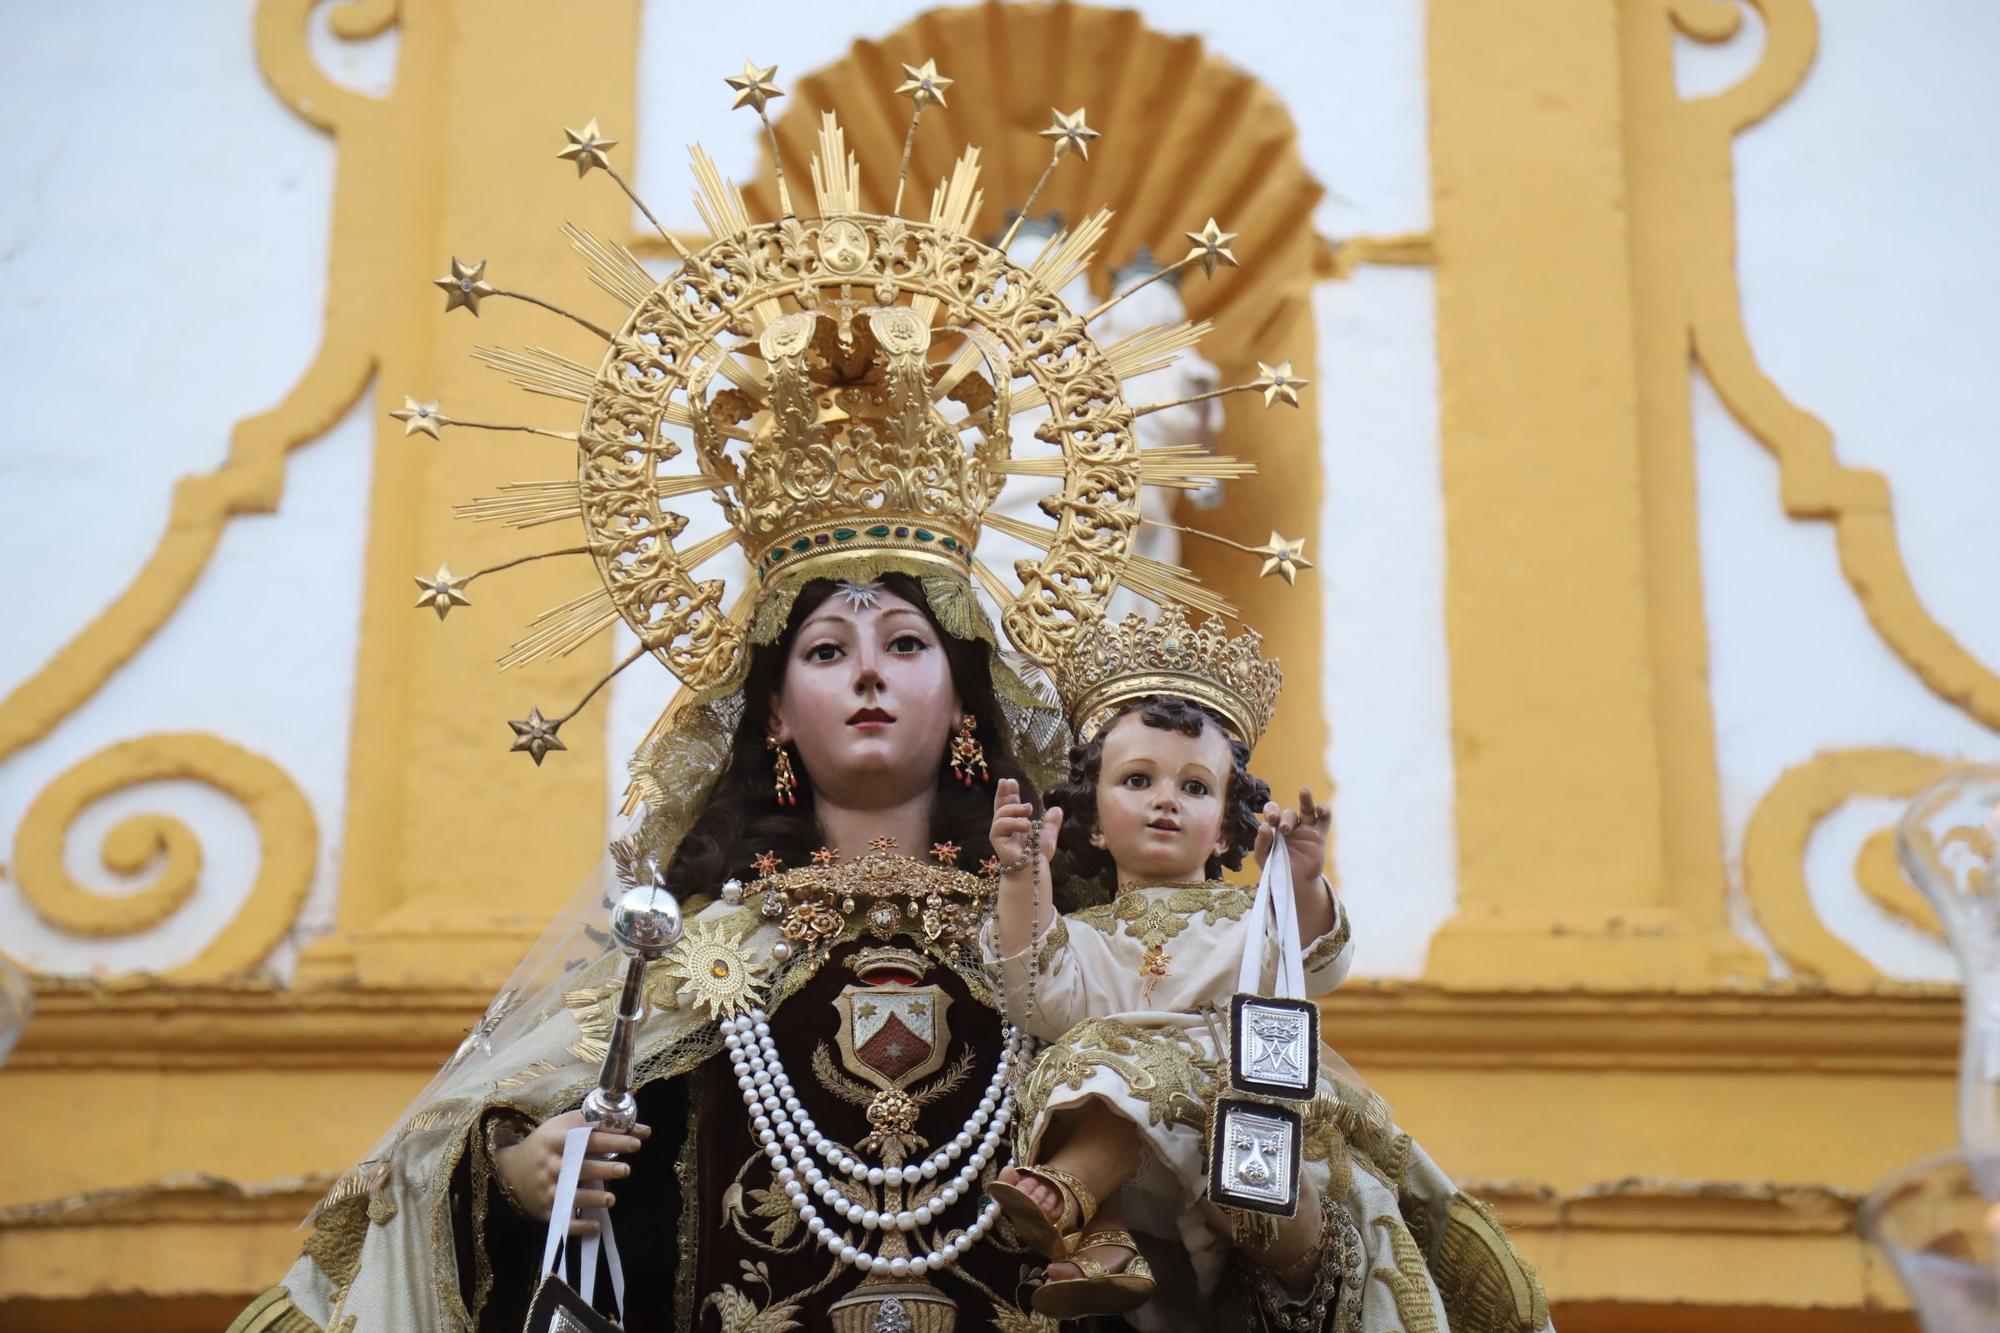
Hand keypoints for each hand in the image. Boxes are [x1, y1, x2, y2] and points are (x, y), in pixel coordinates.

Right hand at [492, 1109, 648, 1234]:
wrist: (509, 1169)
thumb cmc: (548, 1143)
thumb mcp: (566, 1126)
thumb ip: (601, 1125)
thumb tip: (643, 1130)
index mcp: (556, 1139)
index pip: (587, 1139)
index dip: (611, 1140)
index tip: (635, 1143)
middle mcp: (550, 1164)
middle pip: (578, 1167)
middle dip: (603, 1169)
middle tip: (626, 1170)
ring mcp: (546, 1189)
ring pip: (569, 1196)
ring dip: (591, 1198)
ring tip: (611, 1199)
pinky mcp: (544, 1210)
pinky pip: (562, 1221)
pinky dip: (578, 1226)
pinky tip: (595, 1226)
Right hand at [990, 778, 1060, 870]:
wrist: (1033, 871)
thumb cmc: (1036, 856)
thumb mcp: (1047, 836)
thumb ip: (1051, 823)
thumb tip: (1057, 809)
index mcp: (1015, 823)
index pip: (1009, 804)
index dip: (1009, 793)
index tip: (1010, 781)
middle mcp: (1004, 827)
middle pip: (1000, 805)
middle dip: (1003, 792)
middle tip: (1008, 781)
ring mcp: (999, 833)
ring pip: (1001, 813)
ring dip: (1016, 809)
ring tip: (1030, 810)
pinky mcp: (996, 839)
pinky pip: (1000, 825)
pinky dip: (1014, 822)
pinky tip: (1026, 826)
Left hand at [1253, 786, 1330, 888]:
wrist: (1294, 884)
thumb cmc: (1276, 869)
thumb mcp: (1263, 857)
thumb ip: (1261, 842)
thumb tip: (1264, 826)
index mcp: (1274, 827)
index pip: (1272, 811)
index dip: (1271, 810)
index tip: (1271, 819)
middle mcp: (1290, 825)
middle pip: (1289, 813)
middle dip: (1286, 818)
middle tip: (1284, 829)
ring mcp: (1305, 829)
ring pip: (1307, 809)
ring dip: (1306, 799)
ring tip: (1304, 791)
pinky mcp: (1319, 835)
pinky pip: (1324, 819)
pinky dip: (1324, 811)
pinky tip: (1320, 809)